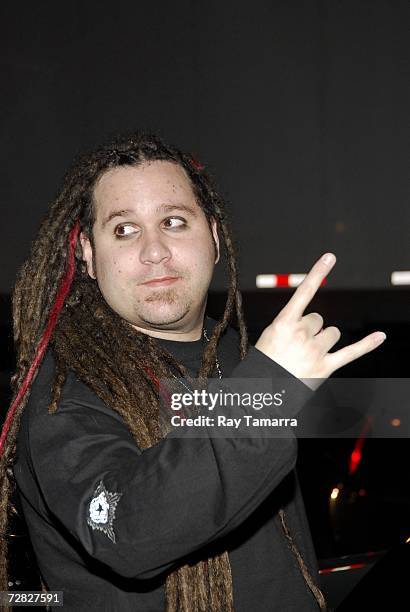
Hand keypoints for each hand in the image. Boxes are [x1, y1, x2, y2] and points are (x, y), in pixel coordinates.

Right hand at [255, 253, 385, 389]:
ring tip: (308, 354)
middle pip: (318, 319)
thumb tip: (312, 324)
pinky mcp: (325, 367)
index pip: (304, 292)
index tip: (331, 256)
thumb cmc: (263, 365)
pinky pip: (351, 352)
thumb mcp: (268, 338)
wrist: (262, 393)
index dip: (318, 273)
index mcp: (283, 323)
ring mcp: (315, 350)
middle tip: (295, 346)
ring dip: (324, 340)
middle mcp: (301, 334)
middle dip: (310, 329)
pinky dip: (367, 345)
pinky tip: (380, 336)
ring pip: (332, 332)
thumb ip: (289, 326)